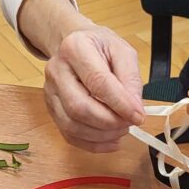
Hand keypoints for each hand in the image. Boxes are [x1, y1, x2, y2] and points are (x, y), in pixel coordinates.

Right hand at [43, 25, 144, 152]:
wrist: (75, 44)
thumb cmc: (100, 47)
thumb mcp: (122, 50)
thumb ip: (131, 77)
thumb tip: (135, 109)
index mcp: (75, 47)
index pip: (97, 81)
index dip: (120, 103)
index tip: (138, 116)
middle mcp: (57, 69)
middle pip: (79, 107)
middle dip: (109, 122)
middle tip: (130, 123)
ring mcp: (50, 91)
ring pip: (71, 124)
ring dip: (102, 135)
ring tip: (122, 129)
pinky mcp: (50, 108)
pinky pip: (68, 134)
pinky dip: (92, 144)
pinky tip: (111, 139)